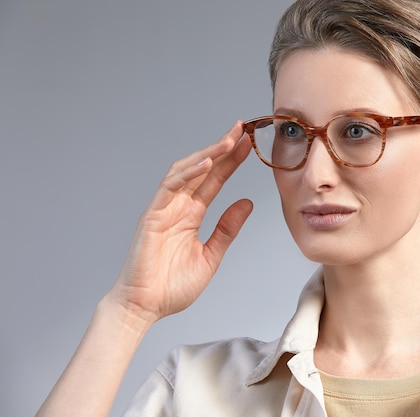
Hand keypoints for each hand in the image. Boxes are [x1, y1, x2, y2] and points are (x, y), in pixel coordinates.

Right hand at [109, 121, 253, 327]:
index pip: (214, 180)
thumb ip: (227, 229)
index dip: (231, 161)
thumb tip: (247, 203)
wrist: (146, 307)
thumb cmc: (172, 285)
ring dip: (207, 154)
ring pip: (185, 171)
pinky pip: (169, 188)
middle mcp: (178, 206)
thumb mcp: (211, 255)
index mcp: (191, 214)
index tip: (249, 144)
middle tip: (242, 129)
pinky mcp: (151, 216)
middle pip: (202, 169)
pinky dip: (187, 174)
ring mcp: (163, 209)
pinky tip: (207, 163)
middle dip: (222, 148)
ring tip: (230, 140)